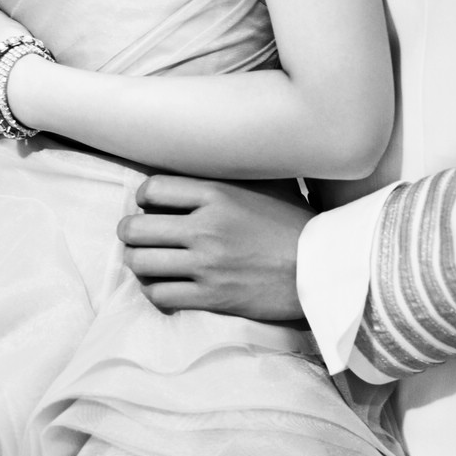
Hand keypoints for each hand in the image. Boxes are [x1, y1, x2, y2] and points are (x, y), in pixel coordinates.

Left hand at [118, 176, 311, 320]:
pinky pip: (160, 295)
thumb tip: (209, 158)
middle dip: (130, 233)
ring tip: (147, 261)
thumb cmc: (297, 224)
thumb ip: (233, 174)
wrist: (325, 269)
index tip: (148, 204)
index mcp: (217, 194)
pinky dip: (155, 292)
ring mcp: (207, 265)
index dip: (142, 197)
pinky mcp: (212, 297)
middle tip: (137, 235)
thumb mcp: (268, 185)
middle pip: (136, 229)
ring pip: (141, 264)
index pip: (152, 188)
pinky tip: (164, 287)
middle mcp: (206, 228)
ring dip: (139, 263)